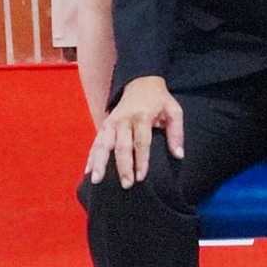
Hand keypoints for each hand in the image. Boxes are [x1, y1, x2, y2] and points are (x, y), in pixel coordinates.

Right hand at [86, 74, 182, 188]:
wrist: (141, 82)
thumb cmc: (159, 100)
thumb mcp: (173, 111)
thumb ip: (176, 132)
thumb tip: (179, 155)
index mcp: (142, 116)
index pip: (141, 141)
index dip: (141, 160)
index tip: (141, 177)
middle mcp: (124, 120)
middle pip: (122, 146)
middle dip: (123, 166)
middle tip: (125, 184)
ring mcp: (112, 122)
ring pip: (103, 144)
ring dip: (100, 163)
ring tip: (96, 180)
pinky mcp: (104, 124)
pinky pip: (96, 142)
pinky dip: (91, 156)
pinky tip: (88, 170)